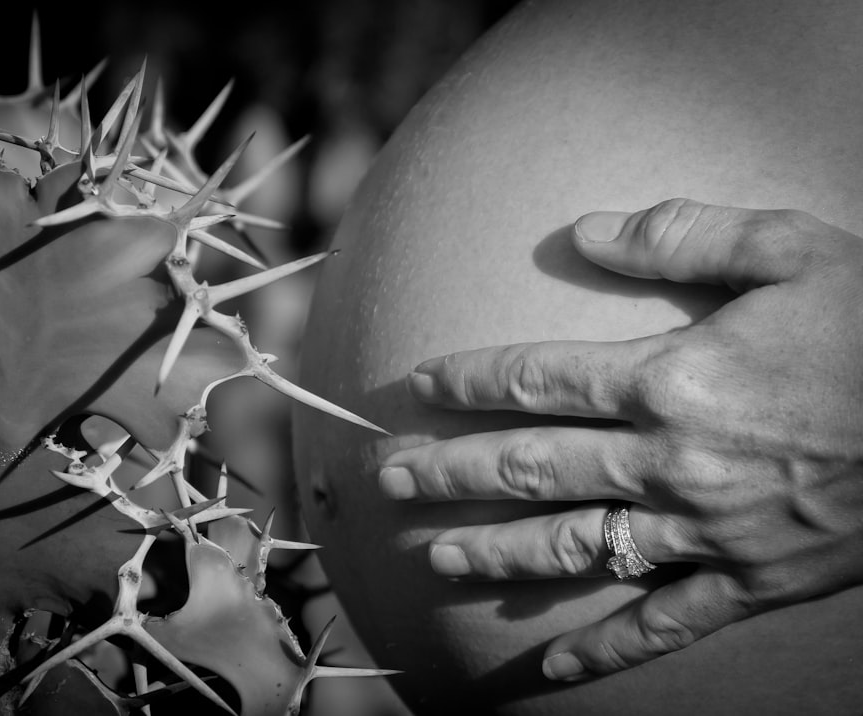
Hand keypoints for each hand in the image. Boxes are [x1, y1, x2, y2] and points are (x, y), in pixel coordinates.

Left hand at [378, 199, 862, 680]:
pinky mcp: (752, 582)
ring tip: (436, 557)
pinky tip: (552, 668)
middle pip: (532, 468)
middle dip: (451, 473)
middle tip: (388, 479)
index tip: (417, 385)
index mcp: (672, 379)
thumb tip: (585, 230)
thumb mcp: (789, 249)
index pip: (535, 379)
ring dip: (497, 554)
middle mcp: (673, 462)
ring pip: (576, 548)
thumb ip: (680, 236)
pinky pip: (666, 624)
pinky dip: (608, 648)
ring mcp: (709, 531)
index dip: (467, 381)